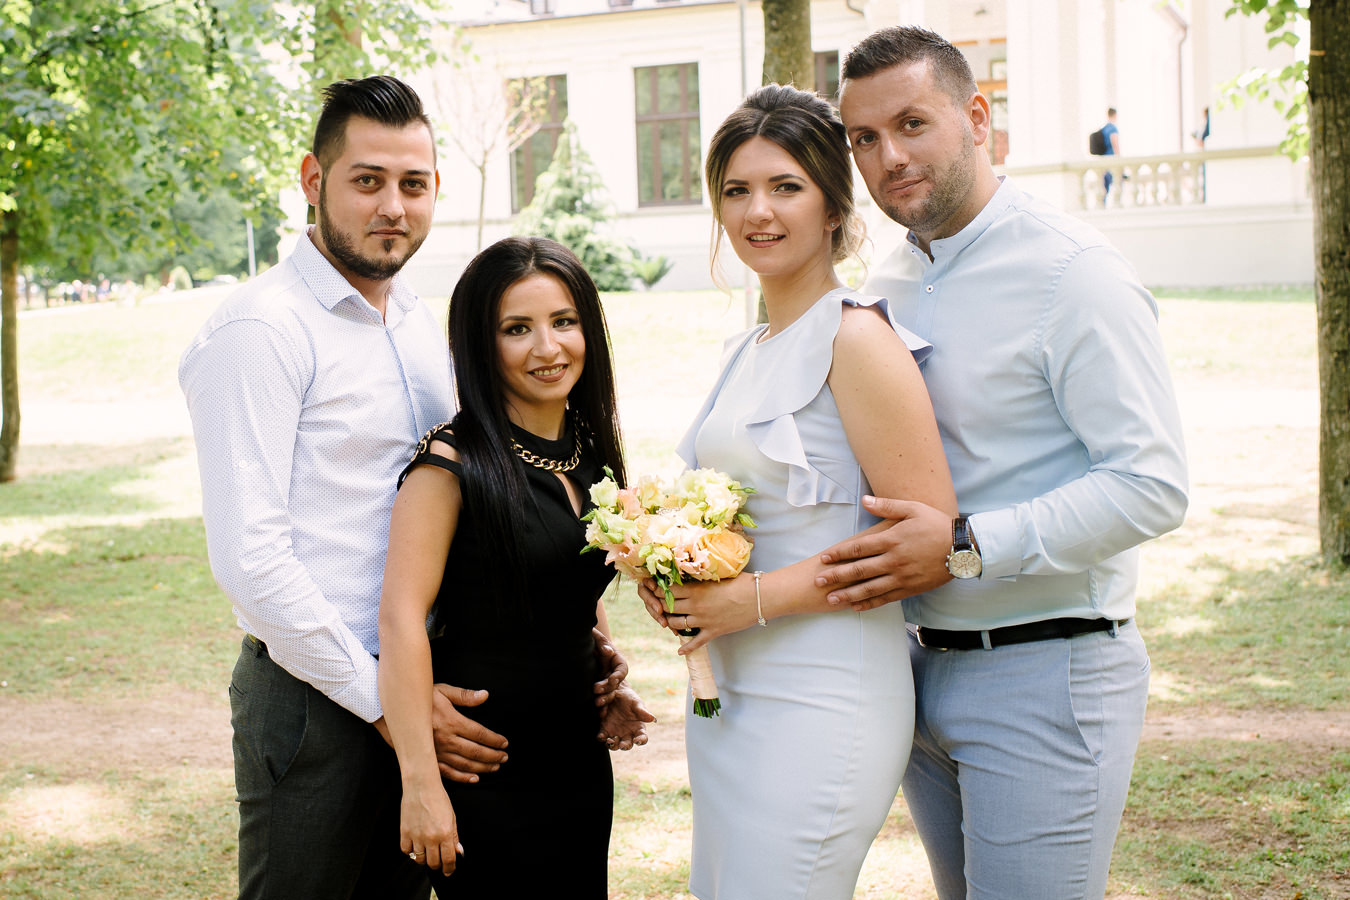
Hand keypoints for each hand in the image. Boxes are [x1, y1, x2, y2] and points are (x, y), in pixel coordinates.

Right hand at [400, 775, 462, 876]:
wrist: (421, 786)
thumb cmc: (438, 798)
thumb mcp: (452, 817)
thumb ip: (454, 836)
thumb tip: (458, 852)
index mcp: (445, 833)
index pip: (448, 859)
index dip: (449, 868)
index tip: (449, 871)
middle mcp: (430, 837)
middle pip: (433, 863)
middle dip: (437, 864)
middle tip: (438, 860)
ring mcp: (416, 836)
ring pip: (419, 860)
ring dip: (424, 859)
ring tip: (427, 852)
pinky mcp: (404, 832)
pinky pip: (406, 851)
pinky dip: (411, 851)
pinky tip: (416, 845)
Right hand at [430, 684, 509, 782]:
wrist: (395, 712)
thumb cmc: (422, 700)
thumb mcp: (443, 691)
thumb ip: (465, 695)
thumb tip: (485, 695)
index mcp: (451, 722)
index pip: (479, 734)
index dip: (494, 740)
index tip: (504, 743)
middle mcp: (445, 739)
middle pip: (475, 751)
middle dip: (492, 755)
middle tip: (504, 758)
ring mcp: (436, 752)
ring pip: (464, 764)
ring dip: (482, 767)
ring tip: (495, 767)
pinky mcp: (428, 759)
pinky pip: (447, 772)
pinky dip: (462, 777)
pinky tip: (474, 778)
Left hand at [591, 628, 628, 706]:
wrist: (575, 641)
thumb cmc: (588, 636)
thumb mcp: (595, 636)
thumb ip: (602, 643)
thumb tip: (608, 651)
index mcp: (616, 660)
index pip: (621, 670)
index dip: (617, 676)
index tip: (611, 680)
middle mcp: (612, 671)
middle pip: (615, 683)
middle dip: (607, 688)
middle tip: (596, 689)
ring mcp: (603, 680)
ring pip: (608, 692)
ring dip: (604, 698)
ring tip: (596, 703)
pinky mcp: (595, 686)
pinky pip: (599, 696)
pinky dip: (599, 703)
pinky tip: (596, 711)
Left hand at [597, 682, 655, 749]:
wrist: (616, 692)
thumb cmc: (630, 699)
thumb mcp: (636, 703)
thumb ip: (642, 712)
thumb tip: (653, 718)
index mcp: (638, 728)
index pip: (642, 738)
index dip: (641, 741)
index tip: (637, 740)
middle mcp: (627, 733)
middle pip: (627, 745)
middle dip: (625, 746)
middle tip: (622, 745)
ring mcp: (616, 732)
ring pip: (614, 745)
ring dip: (613, 745)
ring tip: (610, 740)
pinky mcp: (605, 729)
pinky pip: (603, 737)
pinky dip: (601, 738)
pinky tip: (601, 736)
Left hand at [641, 576, 757, 653]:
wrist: (759, 598)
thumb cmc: (742, 582)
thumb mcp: (719, 576)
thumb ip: (703, 577)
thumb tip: (693, 571)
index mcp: (696, 590)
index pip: (669, 590)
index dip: (660, 590)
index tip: (655, 588)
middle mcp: (696, 606)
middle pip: (669, 607)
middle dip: (660, 605)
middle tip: (657, 604)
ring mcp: (704, 621)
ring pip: (677, 624)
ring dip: (670, 622)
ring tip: (667, 620)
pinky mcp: (713, 632)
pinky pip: (695, 642)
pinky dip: (686, 648)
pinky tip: (680, 651)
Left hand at [815, 496, 952, 609]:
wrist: (962, 548)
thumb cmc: (936, 524)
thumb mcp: (913, 508)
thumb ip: (887, 506)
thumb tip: (864, 500)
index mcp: (892, 540)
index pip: (858, 548)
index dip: (839, 554)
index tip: (824, 558)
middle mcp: (894, 560)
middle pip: (859, 570)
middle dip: (837, 576)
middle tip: (818, 581)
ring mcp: (901, 577)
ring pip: (869, 588)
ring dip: (848, 594)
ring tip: (831, 599)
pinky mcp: (910, 589)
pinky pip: (886, 598)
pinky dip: (869, 604)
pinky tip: (856, 607)